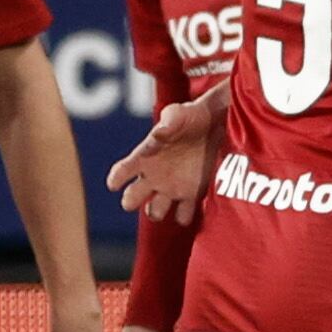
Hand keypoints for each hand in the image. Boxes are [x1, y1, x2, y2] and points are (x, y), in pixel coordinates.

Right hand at [107, 85, 223, 222]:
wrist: (218, 124)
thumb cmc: (192, 116)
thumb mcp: (180, 114)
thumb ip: (169, 121)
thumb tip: (158, 132)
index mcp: (145, 157)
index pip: (122, 171)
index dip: (115, 179)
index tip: (113, 184)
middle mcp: (154, 176)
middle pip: (132, 198)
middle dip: (130, 201)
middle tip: (133, 200)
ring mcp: (172, 188)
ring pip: (155, 211)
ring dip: (156, 212)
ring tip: (163, 204)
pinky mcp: (193, 196)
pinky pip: (183, 216)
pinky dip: (183, 217)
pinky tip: (188, 209)